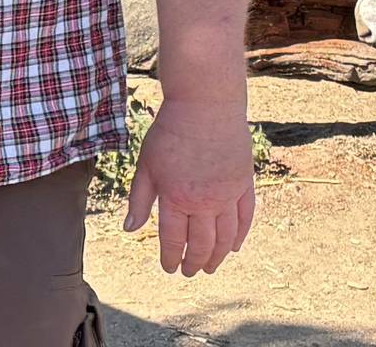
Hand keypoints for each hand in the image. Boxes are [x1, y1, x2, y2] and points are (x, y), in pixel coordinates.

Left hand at [123, 100, 256, 275]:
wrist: (205, 104)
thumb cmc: (171, 131)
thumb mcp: (146, 164)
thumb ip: (139, 199)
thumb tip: (129, 229)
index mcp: (176, 198)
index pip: (173, 240)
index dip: (171, 258)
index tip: (169, 267)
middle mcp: (204, 202)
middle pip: (201, 244)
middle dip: (194, 263)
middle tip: (189, 272)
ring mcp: (228, 194)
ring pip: (225, 237)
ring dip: (217, 256)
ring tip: (210, 267)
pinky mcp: (244, 183)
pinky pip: (245, 218)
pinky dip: (240, 236)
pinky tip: (234, 247)